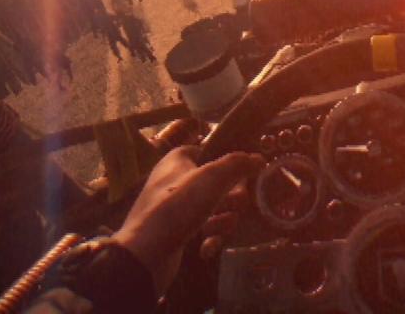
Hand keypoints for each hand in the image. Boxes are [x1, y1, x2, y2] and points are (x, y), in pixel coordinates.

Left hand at [112, 146, 262, 296]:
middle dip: (231, 197)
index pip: (211, 150)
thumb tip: (259, 158)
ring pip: (214, 208)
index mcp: (178, 159)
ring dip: (222, 220)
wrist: (145, 253)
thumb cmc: (178, 206)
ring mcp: (176, 207)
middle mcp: (176, 179)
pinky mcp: (177, 231)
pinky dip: (209, 237)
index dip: (229, 162)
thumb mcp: (211, 178)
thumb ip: (237, 164)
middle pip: (218, 183)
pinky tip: (206, 248)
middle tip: (234, 205)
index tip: (247, 174)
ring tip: (216, 229)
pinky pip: (203, 229)